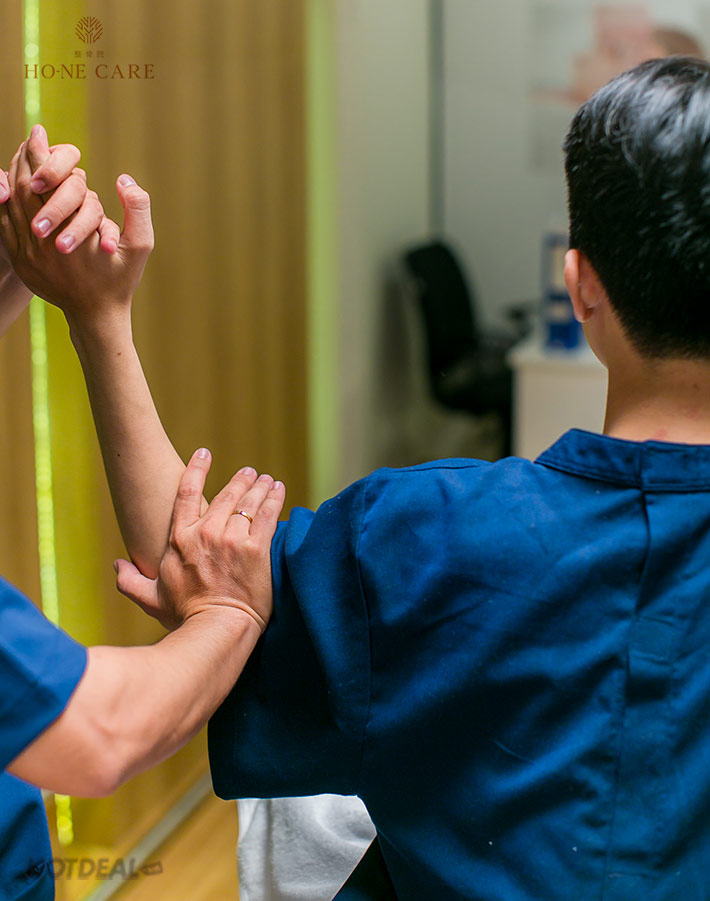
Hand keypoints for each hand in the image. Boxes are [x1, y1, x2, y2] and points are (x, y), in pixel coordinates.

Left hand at [0, 135, 152, 325]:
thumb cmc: (119, 279)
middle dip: (22, 159)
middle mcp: (41, 242)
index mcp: (68, 233)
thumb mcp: (140, 246)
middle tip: (27, 140)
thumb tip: (125, 180)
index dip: (39, 153)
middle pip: (21, 188)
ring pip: (10, 205)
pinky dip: (6, 201)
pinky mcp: (20, 262)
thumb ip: (138, 210)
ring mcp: (26, 254)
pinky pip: (4, 224)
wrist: (96, 315)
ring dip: (13, 177)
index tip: (39, 132)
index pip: (43, 182)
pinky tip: (12, 187)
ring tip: (20, 158)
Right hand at [114, 450, 285, 632]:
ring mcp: (232, 539)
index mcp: (180, 539)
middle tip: (250, 472)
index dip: (197, 469)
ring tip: (267, 480)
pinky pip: (268, 515)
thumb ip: (130, 581)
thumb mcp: (150, 599)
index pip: (187, 492)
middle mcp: (206, 533)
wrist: (215, 630)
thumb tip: (117, 566)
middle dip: (240, 479)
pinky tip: (279, 490)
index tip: (204, 453)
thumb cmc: (185, 617)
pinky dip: (275, 499)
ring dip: (259, 487)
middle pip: (226, 494)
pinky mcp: (256, 549)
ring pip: (248, 502)